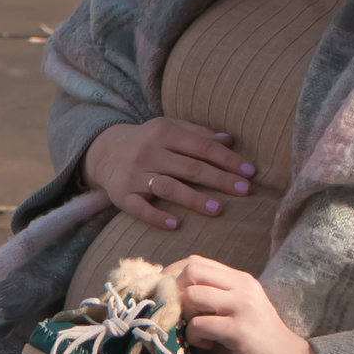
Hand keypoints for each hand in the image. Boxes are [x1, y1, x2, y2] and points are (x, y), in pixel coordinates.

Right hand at [82, 119, 256, 231]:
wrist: (103, 151)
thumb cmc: (147, 141)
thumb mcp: (168, 128)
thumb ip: (198, 134)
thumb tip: (230, 140)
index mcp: (164, 133)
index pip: (202, 147)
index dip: (227, 160)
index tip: (250, 172)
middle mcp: (149, 153)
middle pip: (190, 167)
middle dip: (219, 179)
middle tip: (245, 190)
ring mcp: (134, 175)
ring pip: (167, 187)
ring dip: (193, 198)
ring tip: (218, 209)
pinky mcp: (122, 196)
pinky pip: (139, 208)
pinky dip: (156, 217)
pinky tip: (175, 225)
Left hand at [169, 255, 334, 353]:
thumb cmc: (258, 343)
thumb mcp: (235, 314)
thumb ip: (210, 303)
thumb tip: (172, 301)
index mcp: (240, 280)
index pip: (197, 262)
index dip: (173, 275)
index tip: (165, 294)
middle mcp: (242, 287)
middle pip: (192, 270)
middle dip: (176, 292)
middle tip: (178, 314)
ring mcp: (243, 307)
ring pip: (193, 295)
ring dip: (184, 315)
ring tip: (194, 331)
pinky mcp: (240, 331)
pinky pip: (201, 324)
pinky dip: (194, 335)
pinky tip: (204, 344)